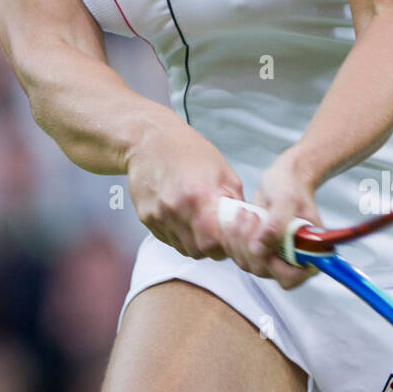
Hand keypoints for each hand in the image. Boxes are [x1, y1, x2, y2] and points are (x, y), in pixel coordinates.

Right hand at [125, 119, 241, 259]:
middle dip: (212, 246)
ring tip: (198, 219)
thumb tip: (246, 226)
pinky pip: (168, 239)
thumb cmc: (188, 150)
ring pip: (183, 248)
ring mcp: (158, 216)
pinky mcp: (146, 218)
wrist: (149, 140)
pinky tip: (182, 215)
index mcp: (199, 197)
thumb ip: (234, 203)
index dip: (226, 245)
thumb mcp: (222, 171)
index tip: (230, 236)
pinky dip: (179, 234)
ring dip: (195, 242)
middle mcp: (175, 210)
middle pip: (199, 251)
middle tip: (216, 229)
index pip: (214, 244)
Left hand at [220, 149, 319, 289]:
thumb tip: (260, 249)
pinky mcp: (256, 250)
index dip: (274, 266)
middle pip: (263, 270)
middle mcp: (291, 261)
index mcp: (309, 254)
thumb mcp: (286, 201)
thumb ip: (276, 225)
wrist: (282, 180)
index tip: (265, 241)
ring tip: (246, 213)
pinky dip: (232, 237)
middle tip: (252, 217)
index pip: (291, 278)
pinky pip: (237, 253)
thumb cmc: (291, 187)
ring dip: (239, 238)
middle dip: (250, 243)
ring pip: (247, 263)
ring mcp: (272, 257)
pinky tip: (237, 218)